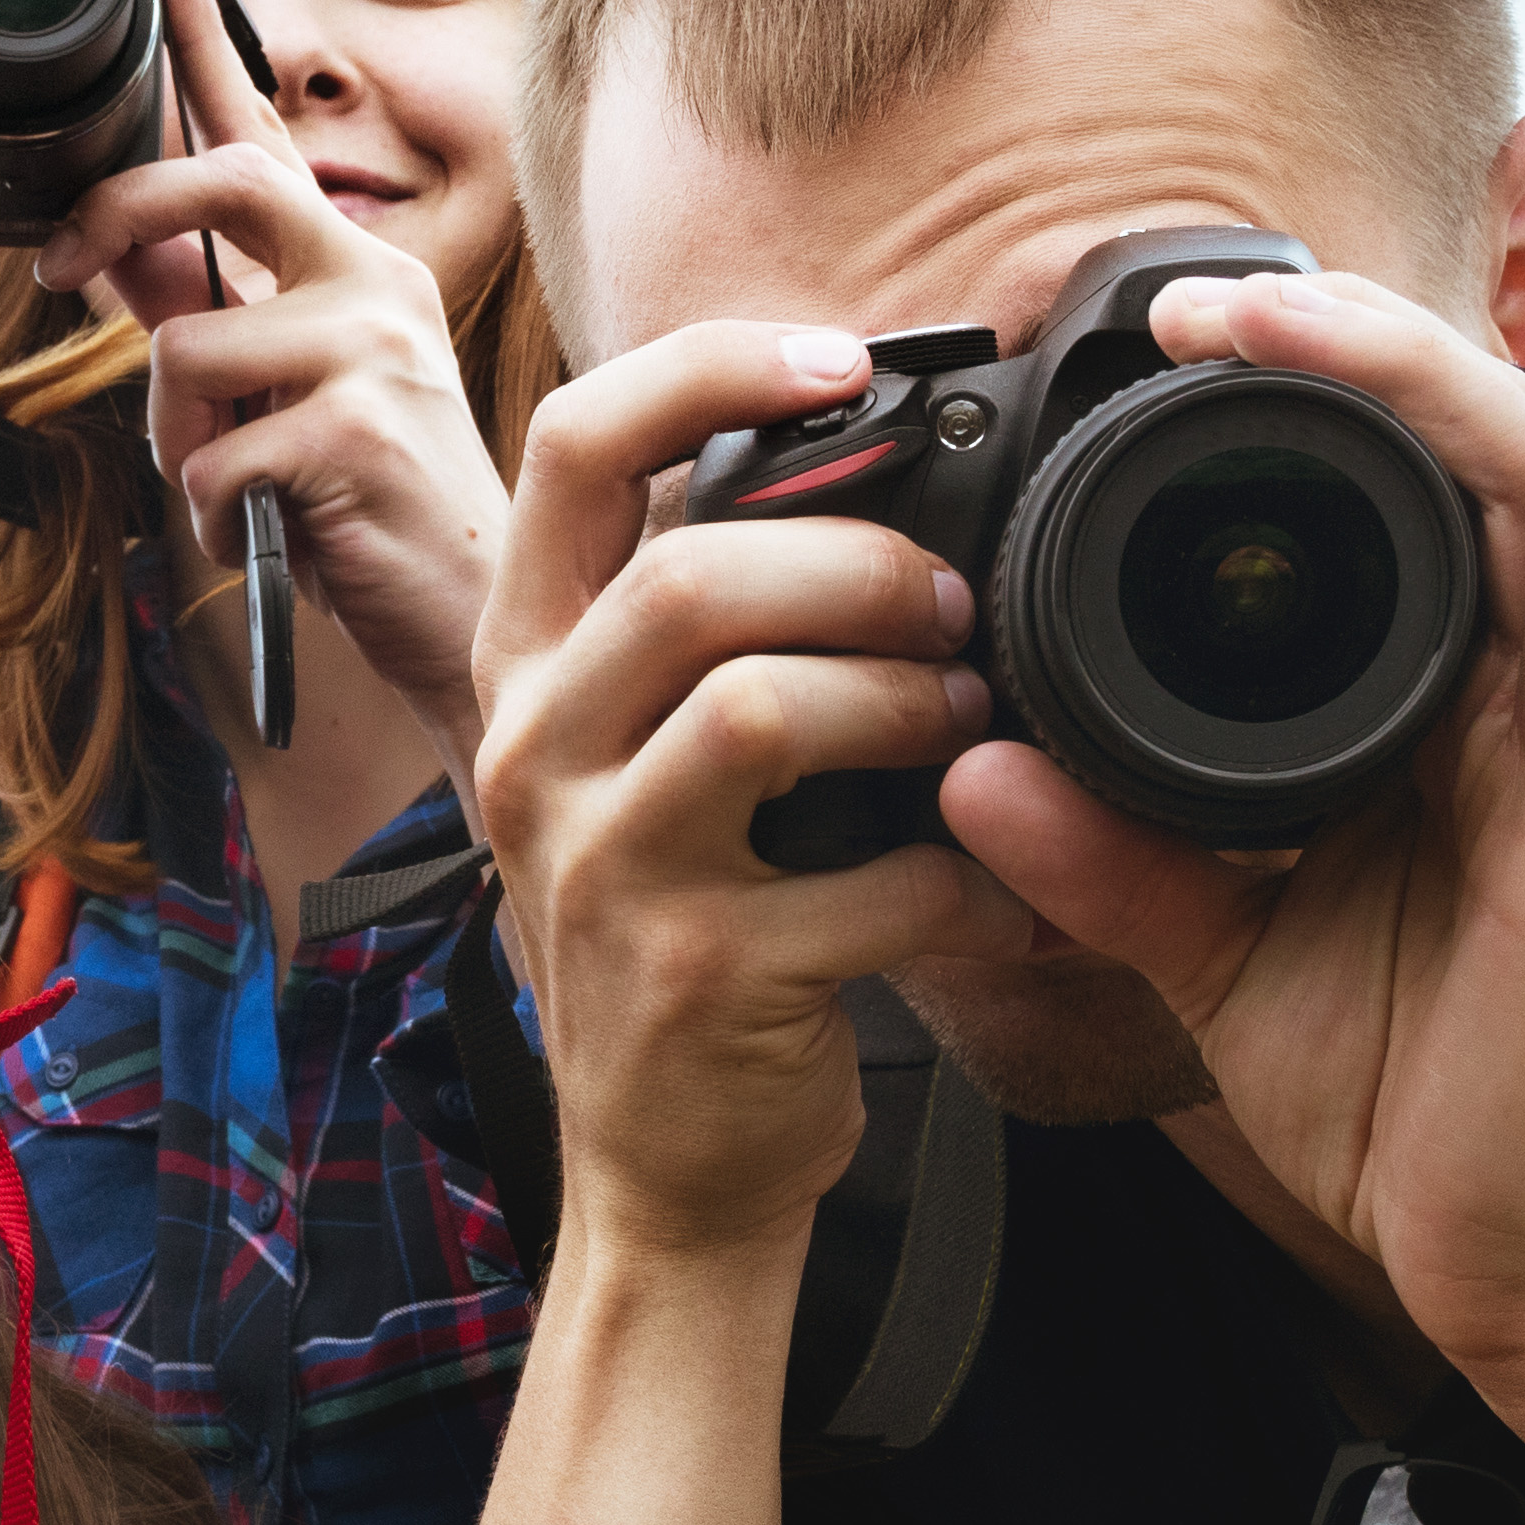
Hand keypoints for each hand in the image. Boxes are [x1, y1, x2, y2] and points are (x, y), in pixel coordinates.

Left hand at [30, 0, 506, 740]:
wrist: (479, 619)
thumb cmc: (372, 504)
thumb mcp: (283, 391)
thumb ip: (204, 310)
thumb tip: (110, 246)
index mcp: (355, 264)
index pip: (265, 133)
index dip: (207, 42)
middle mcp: (374, 283)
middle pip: (224, 182)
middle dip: (124, 207)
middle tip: (66, 265)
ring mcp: (373, 353)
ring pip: (187, 350)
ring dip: (174, 433)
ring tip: (233, 482)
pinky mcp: (355, 433)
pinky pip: (210, 455)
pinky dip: (209, 508)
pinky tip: (265, 529)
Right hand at [464, 327, 1051, 1264]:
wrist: (670, 1165)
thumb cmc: (696, 924)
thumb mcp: (652, 756)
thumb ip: (716, 621)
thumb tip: (885, 473)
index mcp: (528, 665)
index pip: (572, 447)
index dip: (708, 370)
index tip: (840, 358)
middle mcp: (532, 753)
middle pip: (686, 577)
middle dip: (858, 569)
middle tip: (953, 610)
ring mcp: (598, 871)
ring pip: (756, 712)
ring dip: (904, 704)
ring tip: (969, 729)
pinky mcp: (691, 979)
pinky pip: (859, 885)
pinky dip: (963, 879)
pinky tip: (996, 890)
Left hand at [929, 280, 1524, 1395]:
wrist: (1510, 1273)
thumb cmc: (1405, 1112)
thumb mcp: (1214, 965)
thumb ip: (1110, 865)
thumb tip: (971, 765)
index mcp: (1407, 731)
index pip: (1349, 533)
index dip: (1267, 428)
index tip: (1139, 367)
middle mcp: (1494, 706)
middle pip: (1437, 465)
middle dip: (1326, 357)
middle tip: (1187, 308)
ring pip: (1514, 489)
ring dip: (1406, 377)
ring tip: (1289, 310)